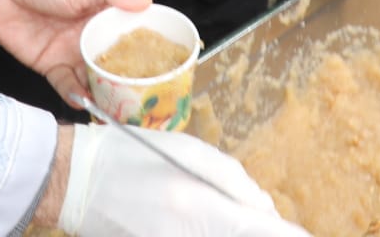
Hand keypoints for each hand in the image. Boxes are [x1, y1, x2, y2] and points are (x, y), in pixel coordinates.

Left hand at [0, 0, 148, 108]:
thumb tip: (146, 1)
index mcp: (104, 16)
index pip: (132, 36)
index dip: (147, 52)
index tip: (166, 70)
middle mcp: (91, 37)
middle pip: (114, 64)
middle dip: (127, 82)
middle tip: (144, 101)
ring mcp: (71, 53)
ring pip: (92, 79)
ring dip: (103, 94)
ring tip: (117, 109)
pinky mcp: (49, 66)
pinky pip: (66, 85)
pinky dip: (75, 95)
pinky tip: (85, 102)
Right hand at [50, 124, 306, 236]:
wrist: (74, 181)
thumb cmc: (130, 155)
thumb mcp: (188, 151)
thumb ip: (233, 180)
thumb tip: (265, 210)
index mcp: (197, 205)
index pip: (262, 231)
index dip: (290, 235)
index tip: (305, 235)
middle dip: (263, 234)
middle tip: (277, 228)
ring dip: (240, 236)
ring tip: (243, 223)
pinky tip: (211, 225)